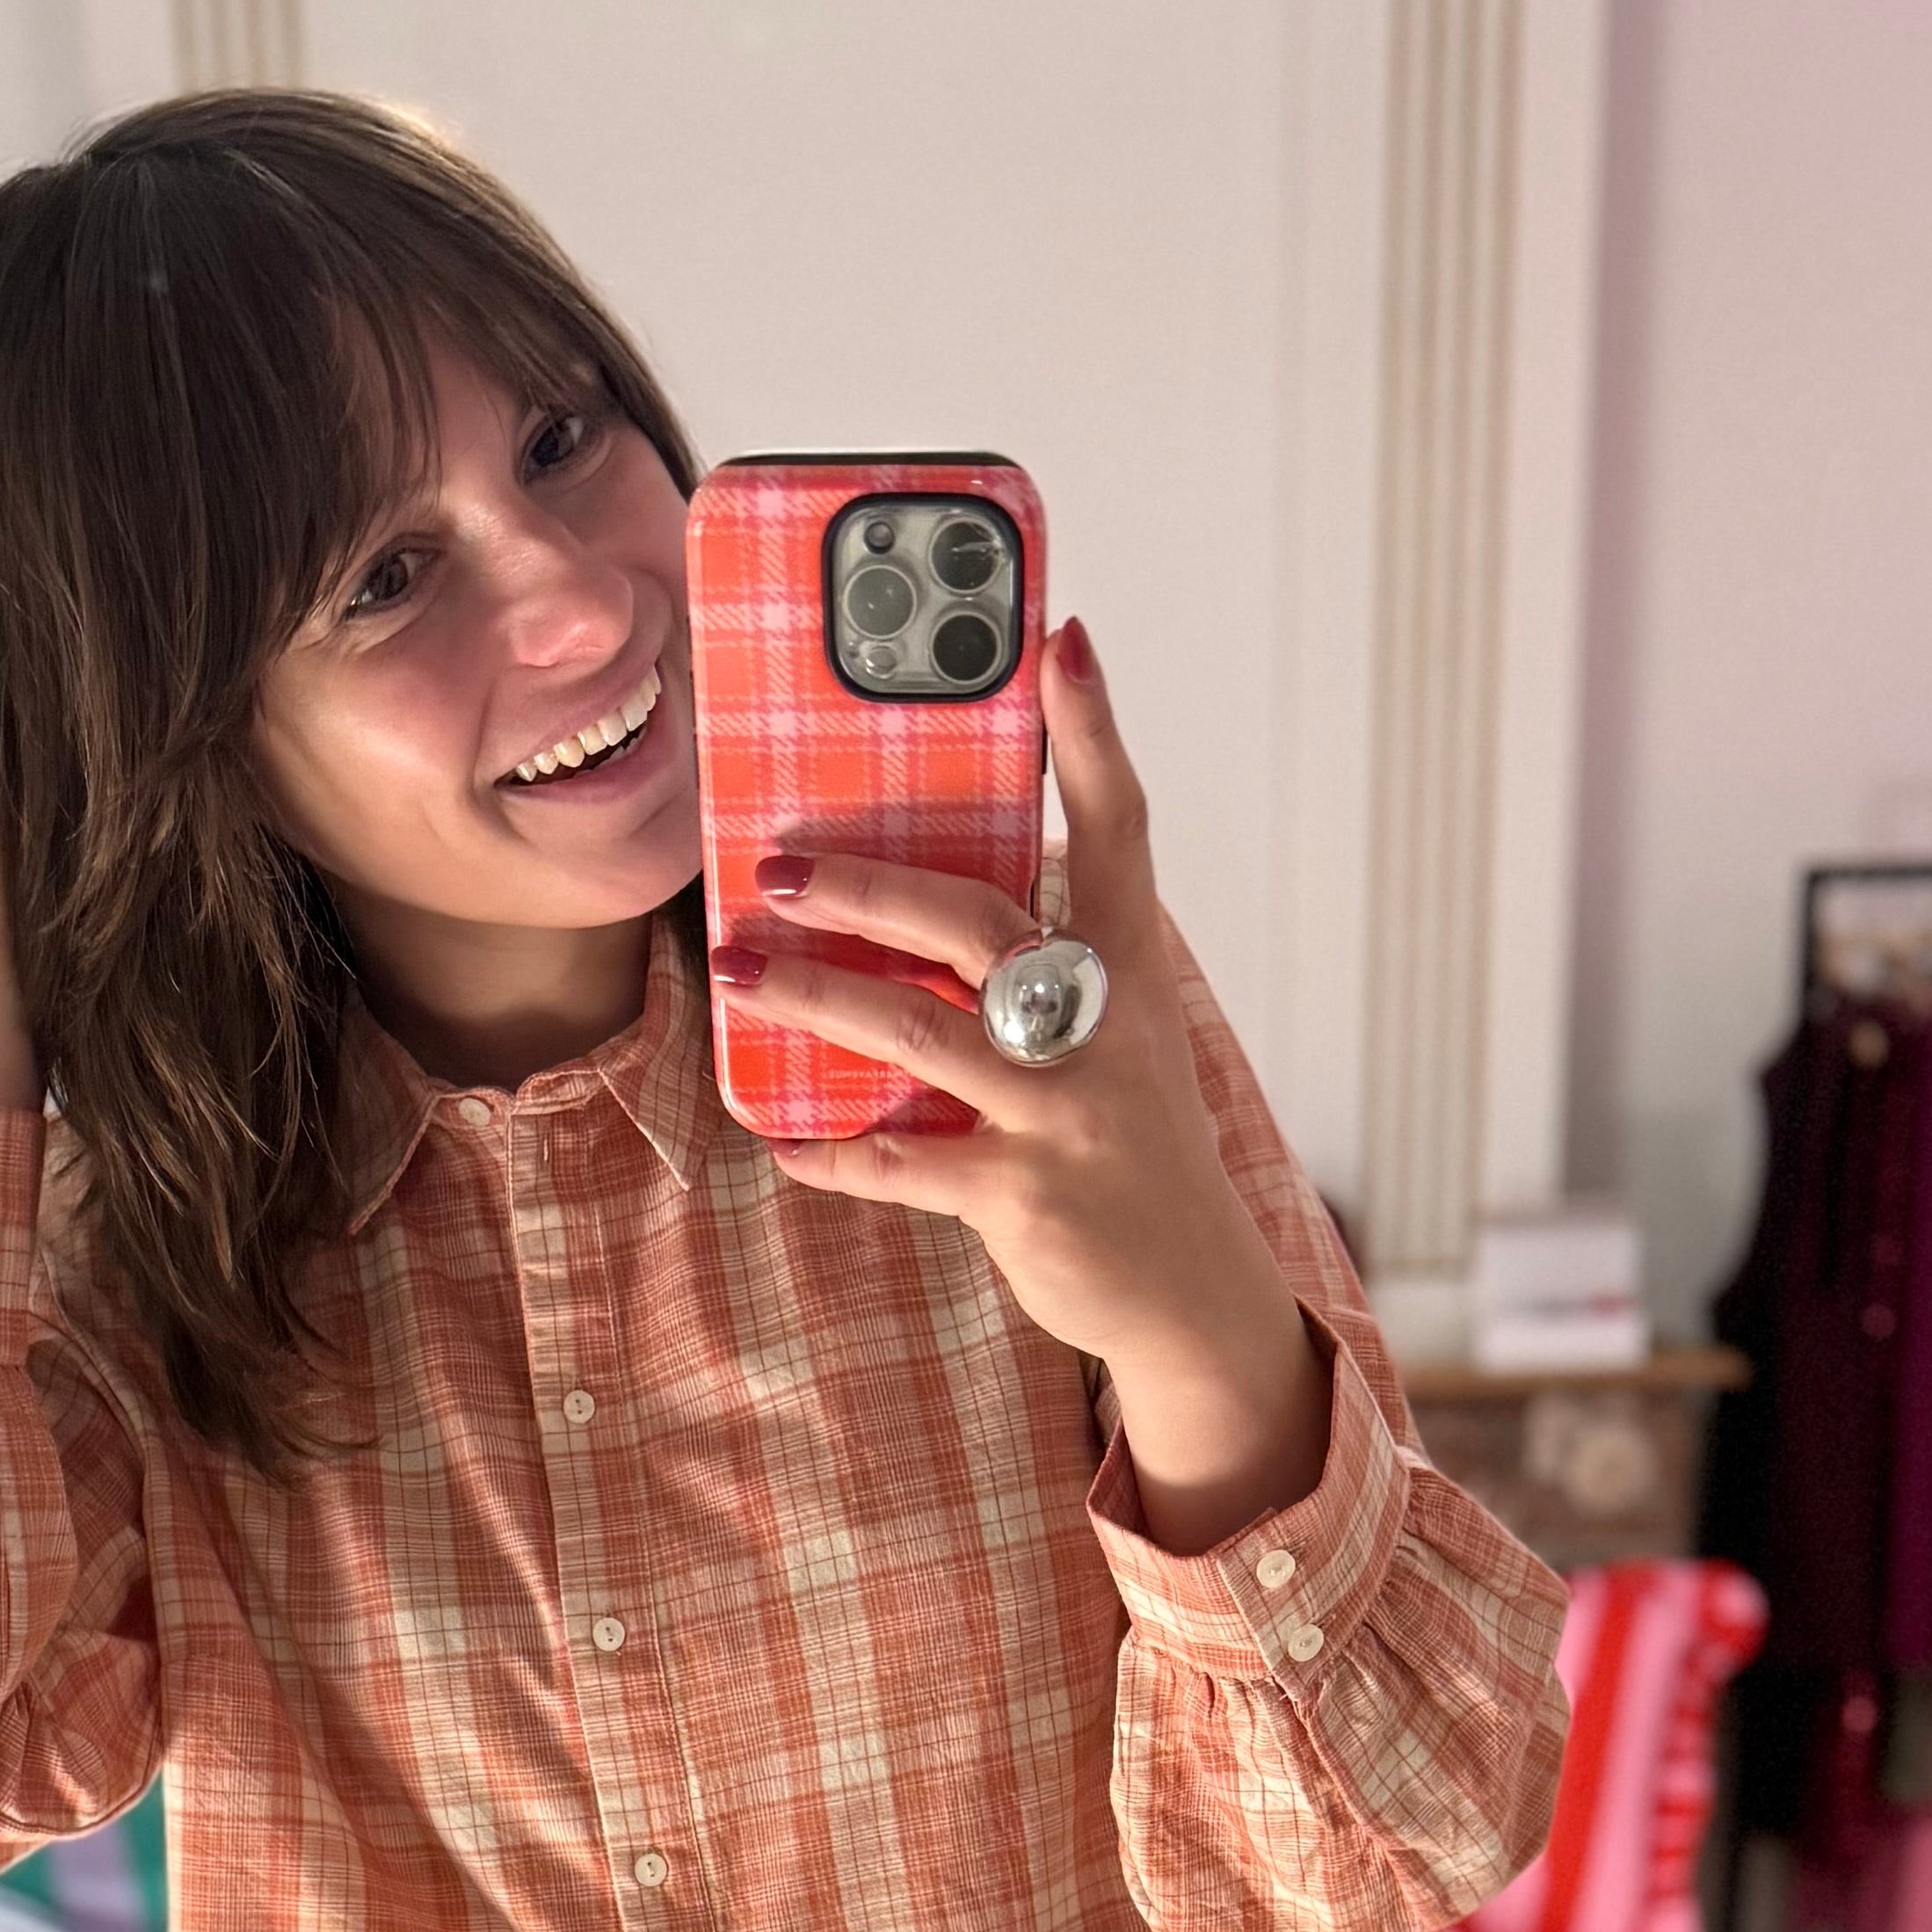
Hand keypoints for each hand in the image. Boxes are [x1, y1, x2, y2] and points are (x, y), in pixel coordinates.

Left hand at [730, 622, 1325, 1550]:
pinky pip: (906, 1164)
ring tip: (740, 970)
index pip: (1120, 830)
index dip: (1091, 734)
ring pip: (922, 1035)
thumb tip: (921, 896)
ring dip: (818, 999)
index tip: (1060, 640)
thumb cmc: (1127, 1140)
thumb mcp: (1115, 1036)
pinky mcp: (1024, 1197)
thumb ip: (1042, 964)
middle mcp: (1103, 1030)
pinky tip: (781, 1137)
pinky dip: (836, 1152)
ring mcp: (1064, 1115)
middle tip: (778, 863)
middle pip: (979, 924)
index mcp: (1129, 971)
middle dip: (870, 886)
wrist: (1191, 1292)